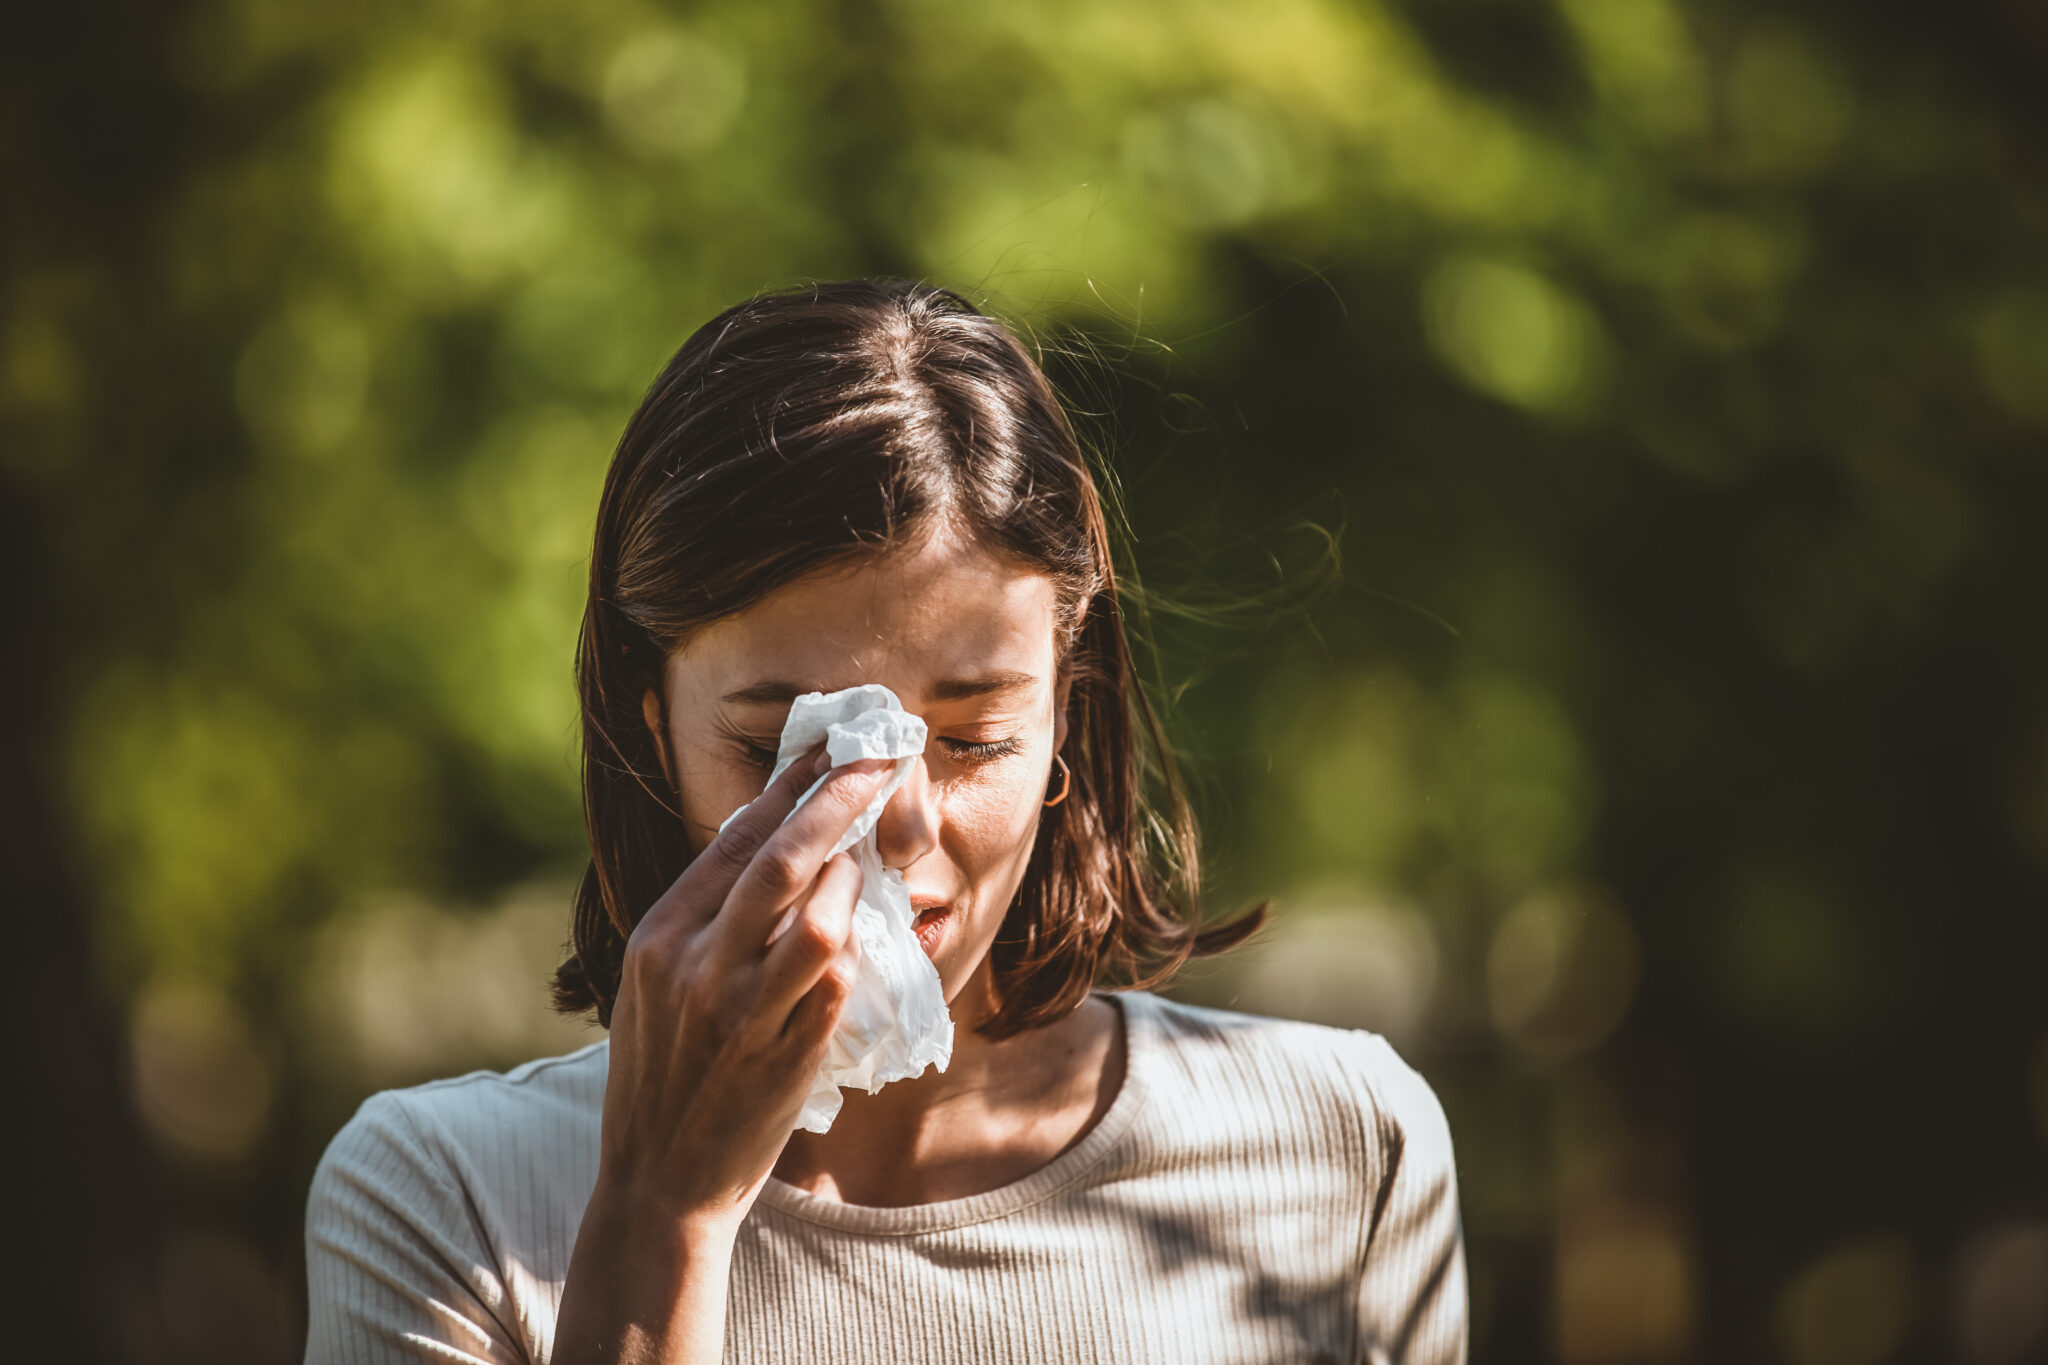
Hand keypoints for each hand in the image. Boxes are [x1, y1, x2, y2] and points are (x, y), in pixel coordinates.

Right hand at [594, 743, 892, 1230]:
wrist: (660, 1180)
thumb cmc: (663, 1072)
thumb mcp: (655, 983)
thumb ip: (703, 918)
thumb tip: (769, 842)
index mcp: (660, 936)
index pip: (733, 838)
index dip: (790, 784)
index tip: (830, 744)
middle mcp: (695, 963)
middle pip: (784, 857)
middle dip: (841, 797)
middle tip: (882, 756)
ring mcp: (743, 1009)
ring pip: (820, 914)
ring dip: (855, 876)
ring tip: (869, 858)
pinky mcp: (786, 1049)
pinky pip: (838, 976)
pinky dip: (858, 943)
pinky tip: (865, 929)